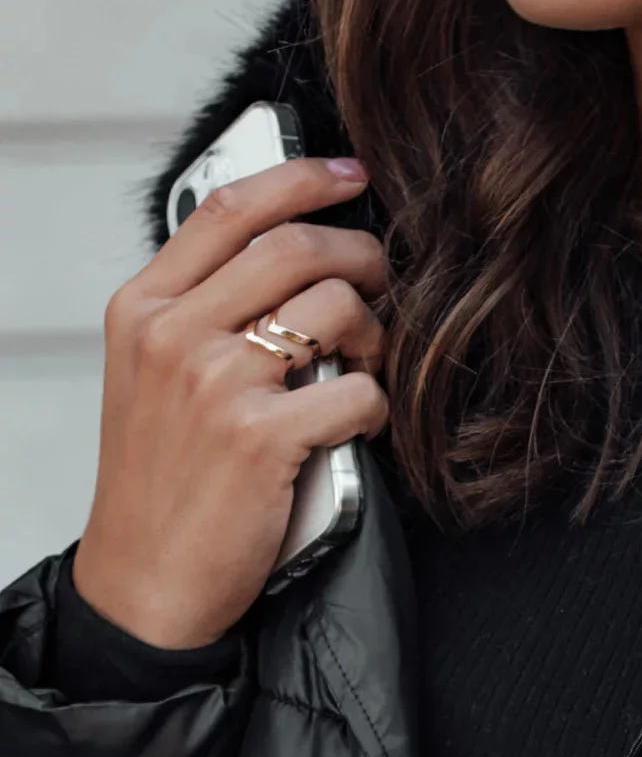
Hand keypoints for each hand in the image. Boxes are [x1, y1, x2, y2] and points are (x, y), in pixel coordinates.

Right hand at [72, 157, 389, 649]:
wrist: (144, 583)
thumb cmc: (161, 479)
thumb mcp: (153, 374)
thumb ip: (204, 307)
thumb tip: (292, 248)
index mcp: (143, 309)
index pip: (229, 209)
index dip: (302, 178)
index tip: (351, 173)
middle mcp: (173, 335)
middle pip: (295, 246)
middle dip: (362, 254)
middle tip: (383, 280)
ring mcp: (215, 384)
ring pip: (335, 307)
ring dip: (375, 331)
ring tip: (367, 362)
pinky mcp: (260, 439)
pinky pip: (358, 390)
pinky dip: (378, 404)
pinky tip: (361, 422)